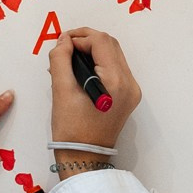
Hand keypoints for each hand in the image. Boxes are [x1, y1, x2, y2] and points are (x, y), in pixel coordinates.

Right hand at [49, 28, 140, 175]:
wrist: (84, 155)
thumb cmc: (72, 129)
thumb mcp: (61, 91)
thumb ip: (61, 60)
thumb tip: (64, 41)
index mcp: (116, 82)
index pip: (101, 42)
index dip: (79, 37)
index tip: (61, 43)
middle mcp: (130, 84)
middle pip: (110, 45)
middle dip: (86, 40)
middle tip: (64, 46)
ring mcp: (131, 90)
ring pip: (112, 54)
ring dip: (92, 50)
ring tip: (68, 58)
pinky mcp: (127, 95)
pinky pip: (114, 68)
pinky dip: (98, 62)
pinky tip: (80, 69)